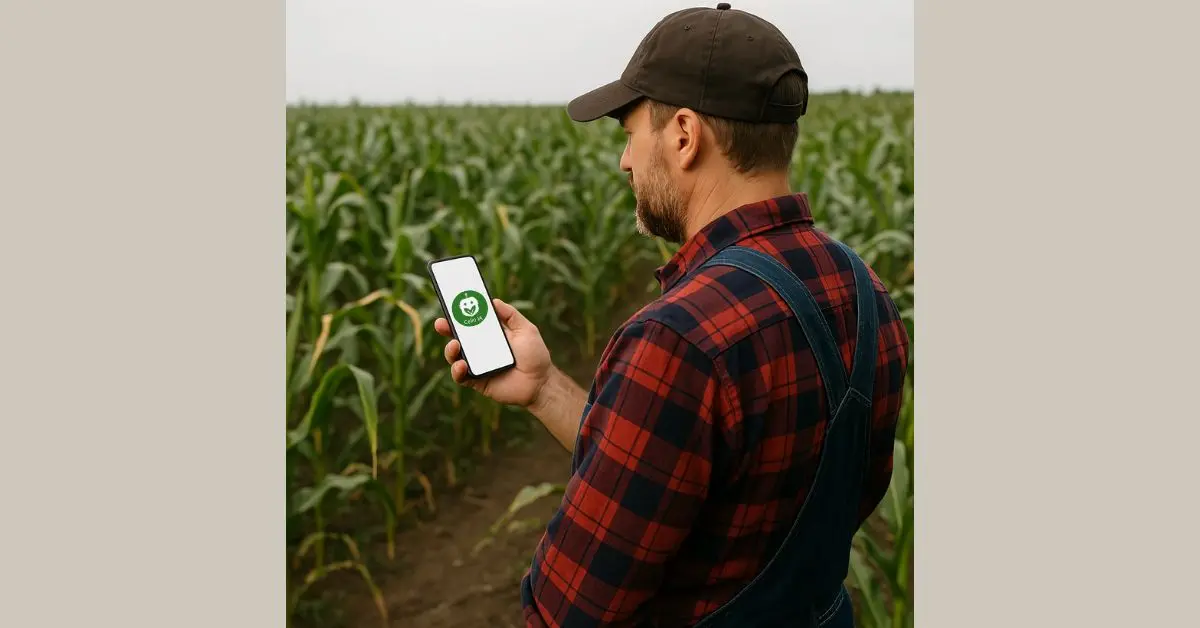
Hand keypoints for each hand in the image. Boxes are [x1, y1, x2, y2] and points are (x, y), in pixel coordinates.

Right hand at [435, 298, 552, 407]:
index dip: (459, 313)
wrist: (541, 382)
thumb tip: (493, 301)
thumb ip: (510, 315)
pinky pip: (461, 376)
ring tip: (455, 345)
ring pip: (455, 356)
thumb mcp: (526, 329)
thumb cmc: (535, 355)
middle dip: (446, 329)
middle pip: (457, 336)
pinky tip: (463, 365)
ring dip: (450, 350)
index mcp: (490, 334)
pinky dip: (457, 370)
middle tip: (441, 324)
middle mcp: (480, 348)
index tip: (450, 303)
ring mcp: (477, 365)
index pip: (470, 321)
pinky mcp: (477, 381)